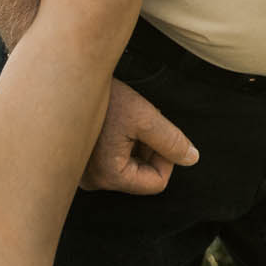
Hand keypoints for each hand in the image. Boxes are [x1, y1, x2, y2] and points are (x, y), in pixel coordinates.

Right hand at [79, 78, 199, 194]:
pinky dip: (124, 143)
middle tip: (140, 122)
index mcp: (109, 176)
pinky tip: (117, 124)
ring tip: (126, 120)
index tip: (158, 131)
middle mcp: (93, 182)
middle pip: (143, 175)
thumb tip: (191, 159)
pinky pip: (116, 161)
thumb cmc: (106, 98)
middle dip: (149, 149)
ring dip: (137, 144)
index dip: (166, 157)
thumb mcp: (145, 117)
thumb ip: (171, 141)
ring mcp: (86, 174)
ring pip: (131, 166)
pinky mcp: (82, 164)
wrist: (74, 83)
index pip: (157, 182)